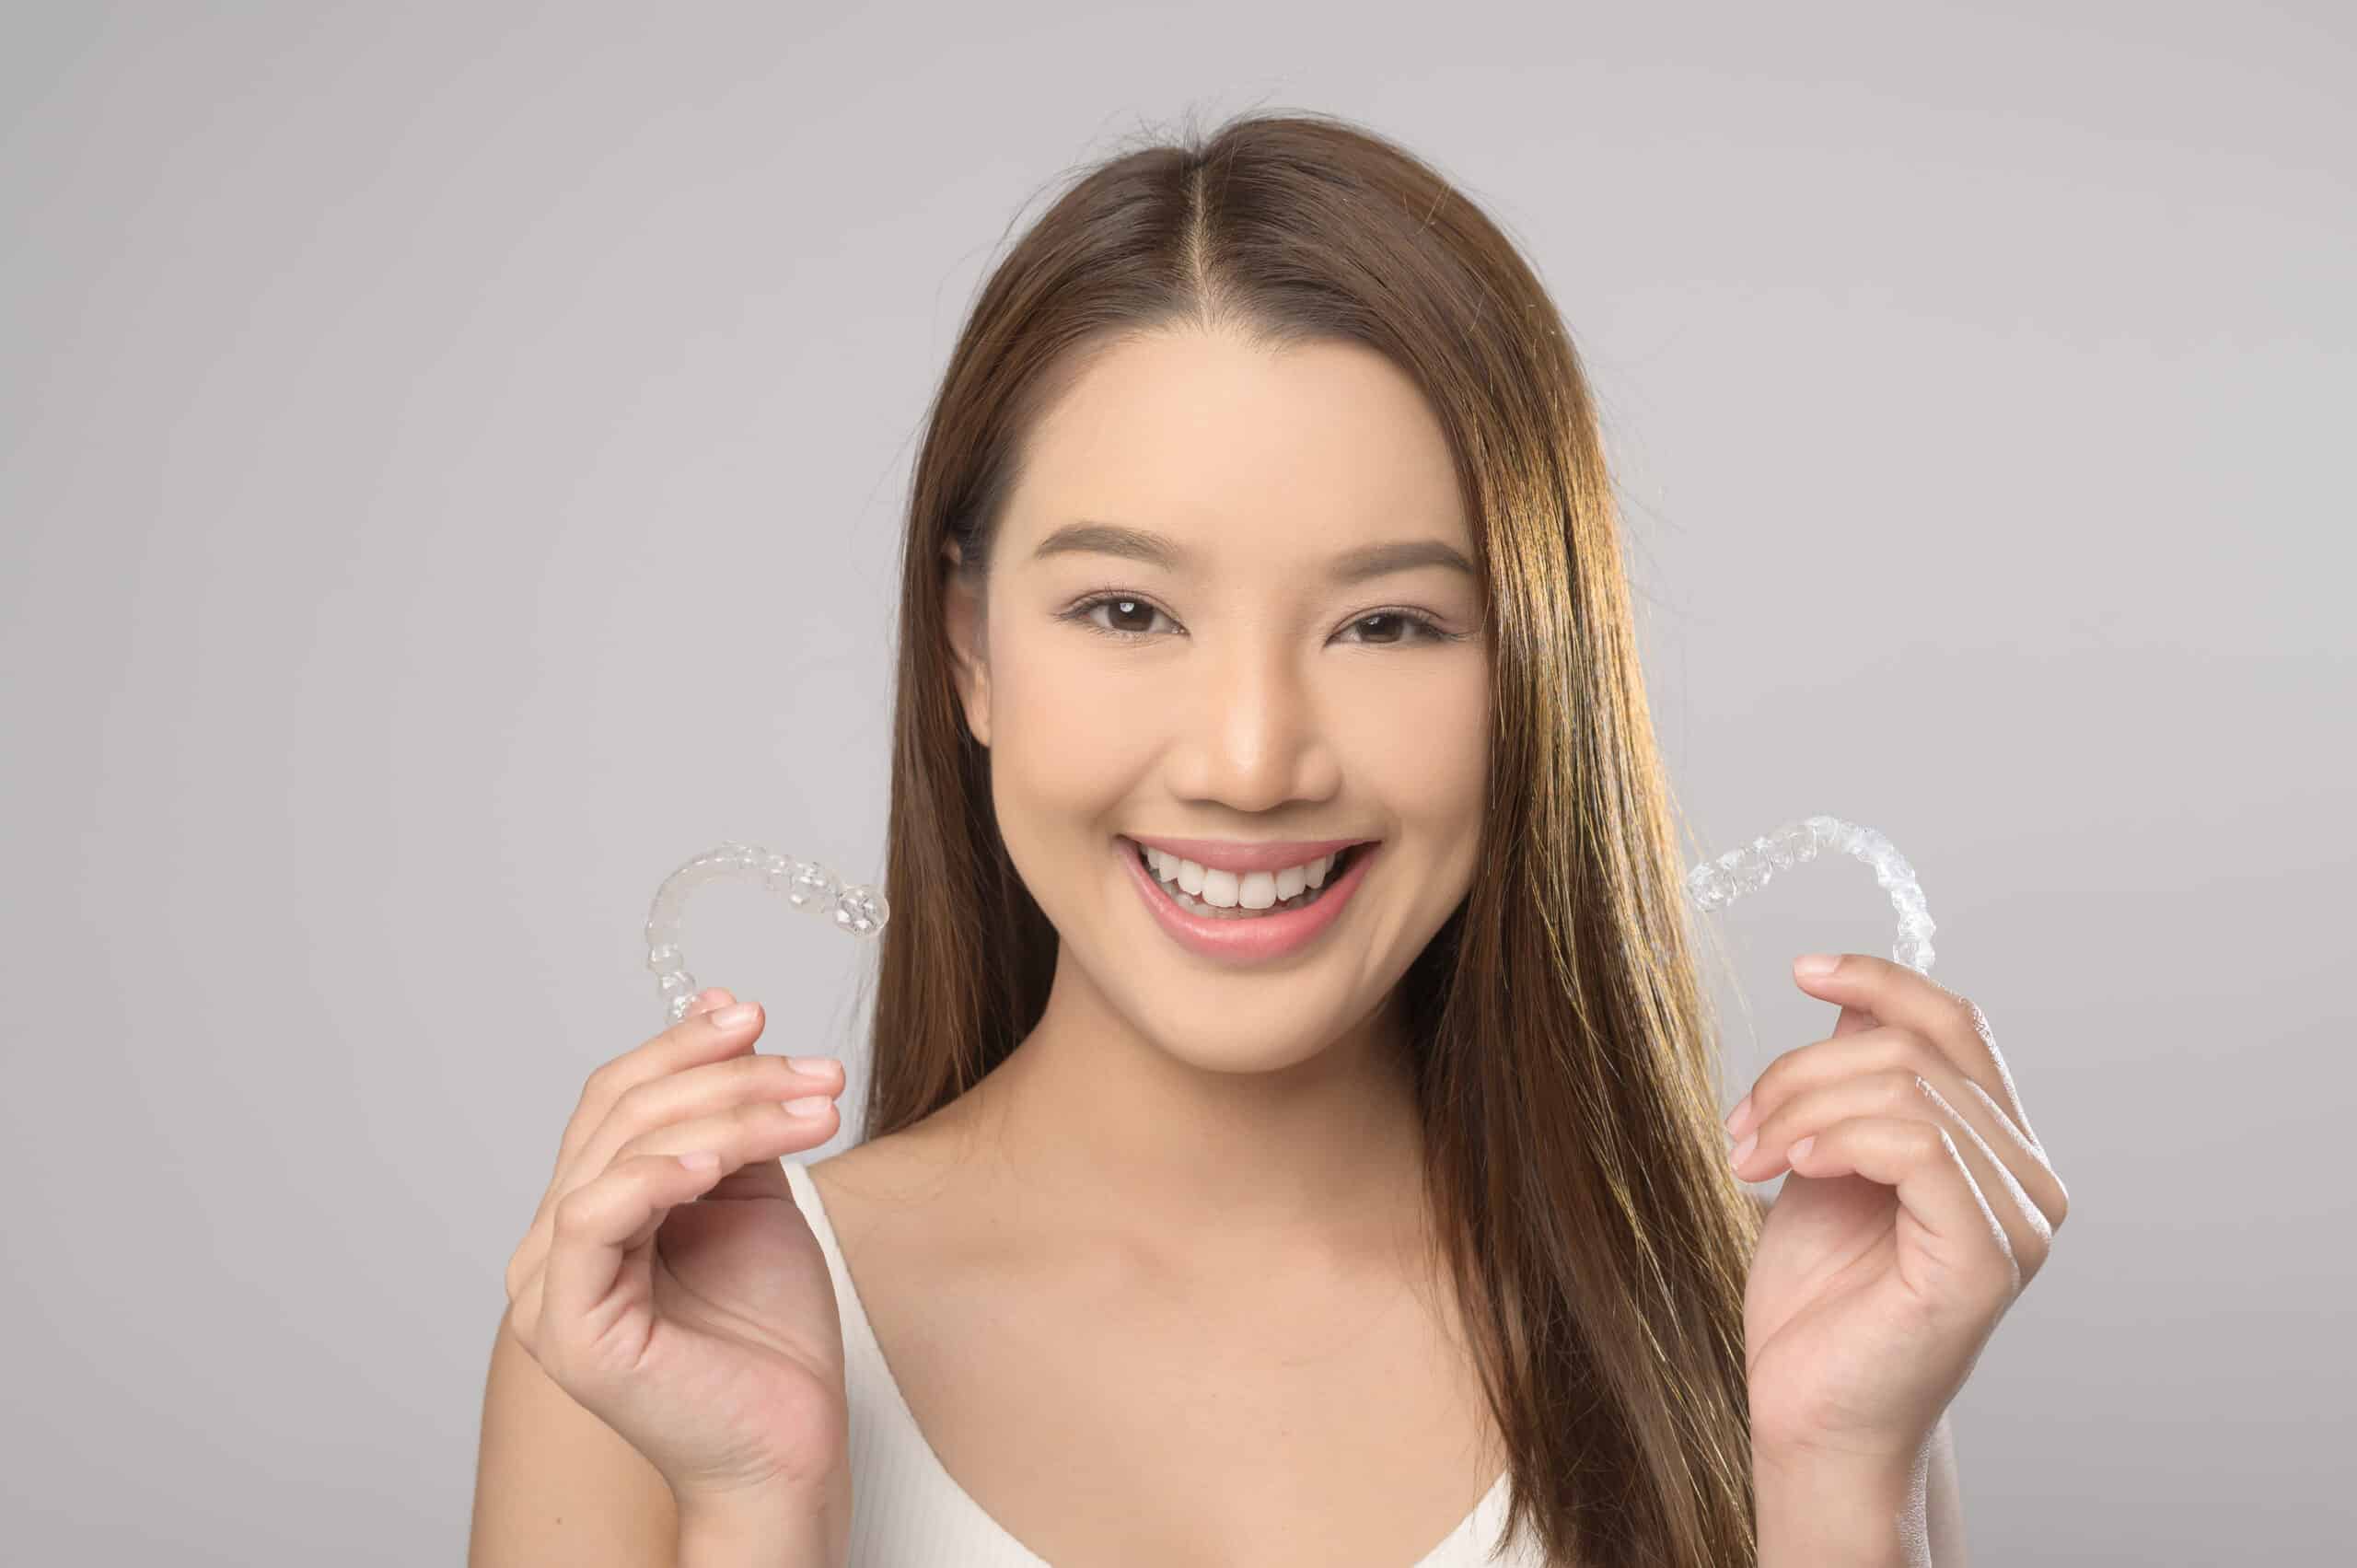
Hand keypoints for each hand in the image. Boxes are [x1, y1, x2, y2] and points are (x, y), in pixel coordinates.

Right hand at [502, 988, 852, 1508]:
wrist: (789, 1445)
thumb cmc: (770, 1336)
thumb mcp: (754, 1196)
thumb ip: (730, 1116)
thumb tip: (719, 1006)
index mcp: (589, 1209)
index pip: (617, 1097)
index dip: (683, 1046)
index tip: (761, 1013)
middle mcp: (553, 1243)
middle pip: (619, 1113)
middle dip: (726, 1076)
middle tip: (817, 1073)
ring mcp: (548, 1287)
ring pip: (618, 1151)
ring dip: (727, 1115)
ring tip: (812, 1112)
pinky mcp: (566, 1328)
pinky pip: (592, 1219)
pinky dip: (656, 1175)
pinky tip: (721, 1162)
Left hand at [1726, 952, 2068, 1471]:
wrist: (1810, 1411)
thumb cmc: (1817, 1300)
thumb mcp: (1824, 1158)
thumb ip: (1851, 1084)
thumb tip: (1846, 996)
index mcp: (1998, 1146)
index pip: (1957, 1024)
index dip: (1880, 981)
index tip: (1803, 970)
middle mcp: (2029, 1177)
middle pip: (1916, 1049)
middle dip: (1804, 1069)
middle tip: (1741, 1126)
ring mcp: (2020, 1219)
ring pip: (1908, 1088)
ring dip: (1802, 1104)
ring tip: (1751, 1156)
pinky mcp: (1989, 1258)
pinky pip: (1917, 1145)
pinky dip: (1836, 1137)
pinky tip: (1789, 1168)